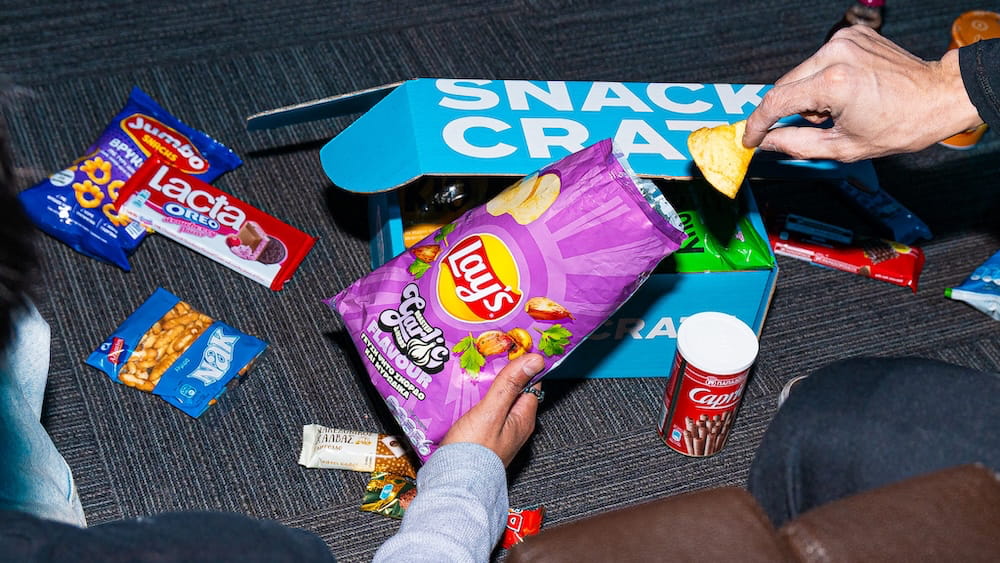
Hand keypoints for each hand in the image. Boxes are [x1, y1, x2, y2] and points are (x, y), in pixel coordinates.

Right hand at [441, 353, 544, 465]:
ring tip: (470, 370)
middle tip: (485, 354)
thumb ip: (510, 385)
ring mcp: (497, 434)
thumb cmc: (473, 451)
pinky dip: (474, 401)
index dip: (523, 364)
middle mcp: (514, 427)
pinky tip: (460, 394)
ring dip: (485, 388)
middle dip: (500, 374)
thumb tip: (536, 360)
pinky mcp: (481, 439)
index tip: (511, 347)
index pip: (531, 383)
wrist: (452, 484)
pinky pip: (481, 413)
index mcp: (523, 419)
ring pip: (495, 402)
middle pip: (511, 392)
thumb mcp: (492, 411)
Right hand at [743, 25, 983, 160]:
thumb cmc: (900, 124)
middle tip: (812, 125)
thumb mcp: (843, 147)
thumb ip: (796, 145)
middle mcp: (835, 54)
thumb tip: (766, 143)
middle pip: (786, 85)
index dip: (757, 124)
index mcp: (834, 84)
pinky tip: (846, 90)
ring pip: (802, 72)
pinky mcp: (853, 35)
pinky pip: (820, 60)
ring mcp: (845, 41)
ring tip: (838, 108)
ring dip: (808, 94)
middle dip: (790, 110)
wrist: (938, 97)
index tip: (749, 138)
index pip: (776, 102)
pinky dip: (823, 78)